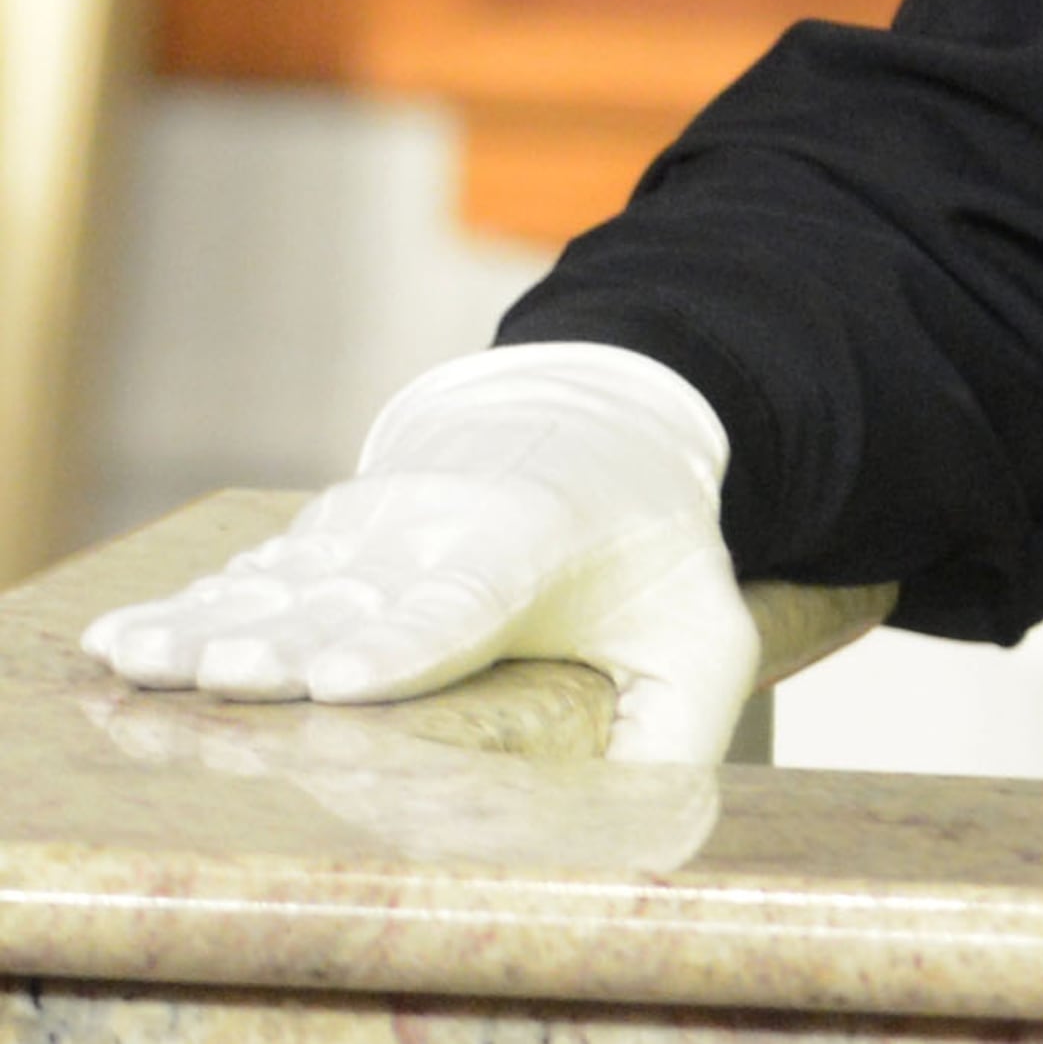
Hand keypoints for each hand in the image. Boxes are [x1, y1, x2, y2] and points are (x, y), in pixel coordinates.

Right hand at [82, 345, 758, 765]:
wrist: (593, 433)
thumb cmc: (651, 555)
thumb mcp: (703, 631)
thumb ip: (681, 727)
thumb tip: (650, 827)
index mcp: (538, 547)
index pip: (465, 601)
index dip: (403, 642)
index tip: (342, 678)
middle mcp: (440, 531)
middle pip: (350, 599)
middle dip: (288, 642)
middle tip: (228, 679)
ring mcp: (372, 529)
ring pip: (282, 584)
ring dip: (211, 626)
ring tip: (146, 663)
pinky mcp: (324, 538)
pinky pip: (249, 575)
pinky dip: (185, 608)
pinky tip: (123, 642)